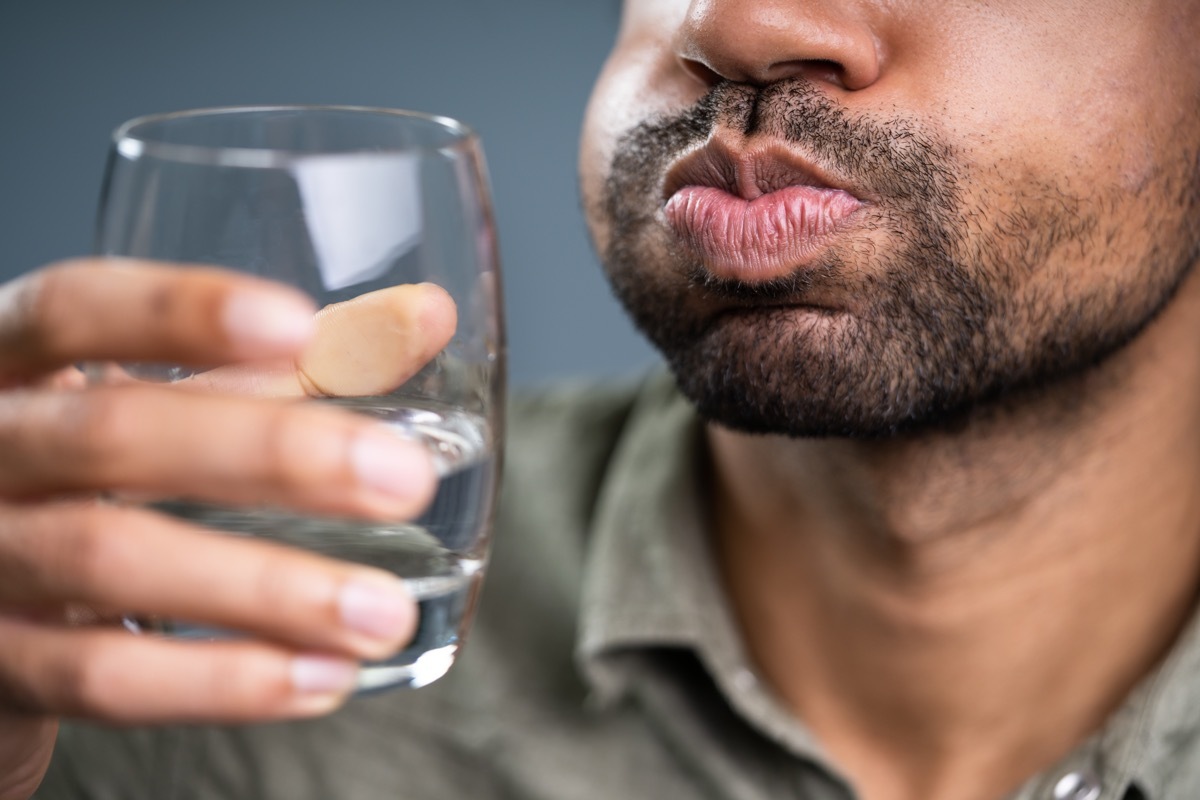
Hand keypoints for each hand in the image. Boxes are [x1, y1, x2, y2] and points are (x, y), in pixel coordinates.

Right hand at [0, 259, 455, 799]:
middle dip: (270, 453)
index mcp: (18, 365)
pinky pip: (98, 675)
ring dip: (266, 588)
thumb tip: (423, 318)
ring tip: (382, 611)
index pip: (74, 307)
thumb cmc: (96, 478)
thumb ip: (290, 365)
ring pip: (108, 560)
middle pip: (110, 434)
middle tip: (403, 478)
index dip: (178, 311)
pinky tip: (320, 677)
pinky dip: (219, 680)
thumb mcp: (171, 406)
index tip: (299, 326)